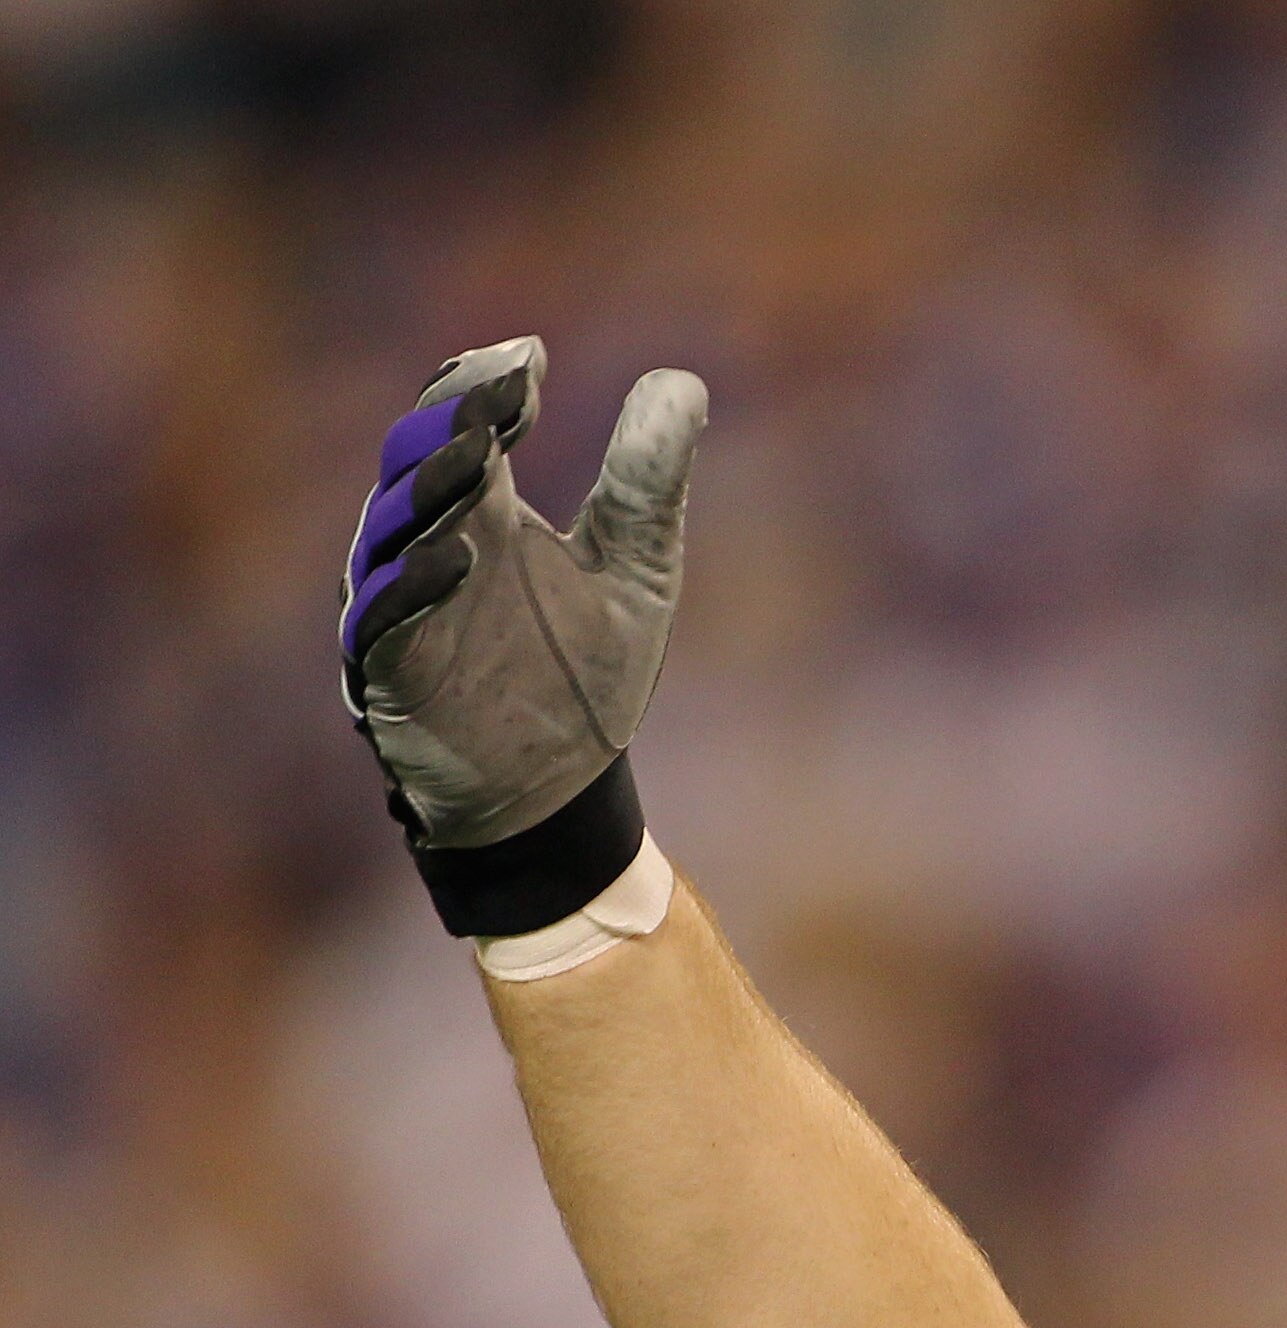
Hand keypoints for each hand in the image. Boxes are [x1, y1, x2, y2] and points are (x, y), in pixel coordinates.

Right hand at [341, 337, 704, 928]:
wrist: (559, 790)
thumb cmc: (584, 671)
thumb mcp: (637, 566)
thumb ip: (648, 479)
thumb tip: (680, 381)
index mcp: (483, 511)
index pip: (462, 424)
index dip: (483, 385)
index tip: (531, 356)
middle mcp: (430, 546)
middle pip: (417, 463)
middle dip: (452, 423)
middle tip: (497, 392)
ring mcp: (401, 607)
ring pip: (392, 533)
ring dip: (431, 491)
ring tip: (480, 454)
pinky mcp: (390, 673)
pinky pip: (383, 622)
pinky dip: (410, 588)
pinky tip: (455, 557)